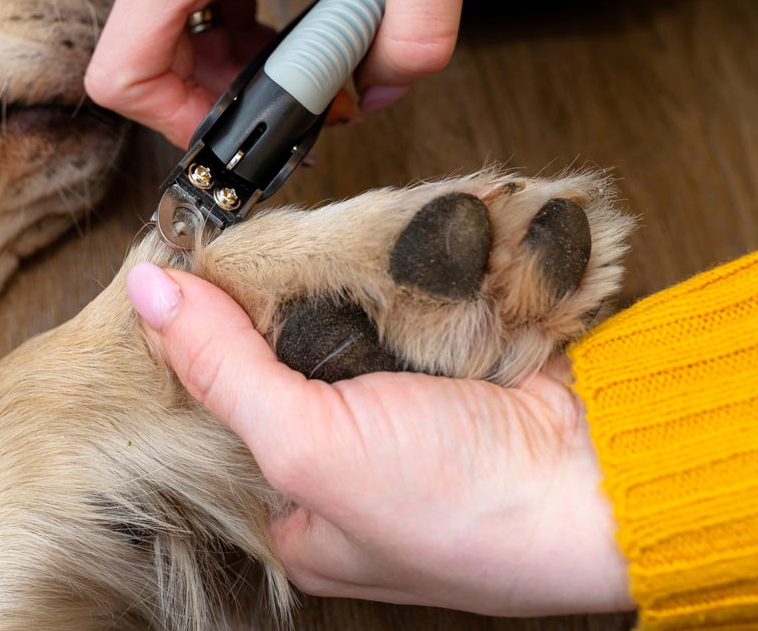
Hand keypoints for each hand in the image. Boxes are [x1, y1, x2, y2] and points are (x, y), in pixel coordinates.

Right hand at [85, 0, 468, 147]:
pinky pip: (186, 8)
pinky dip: (230, 39)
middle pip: (145, 65)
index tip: (233, 137)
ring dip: (225, 73)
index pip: (120, 77)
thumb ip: (419, 33)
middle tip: (287, 113)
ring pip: (165, 39)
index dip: (171, 126)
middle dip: (215, 103)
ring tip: (295, 76)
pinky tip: (281, 38)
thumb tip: (381, 91)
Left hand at [125, 262, 633, 615]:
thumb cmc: (462, 506)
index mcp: (297, 515)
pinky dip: (388, 275)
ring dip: (331, 283)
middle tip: (247, 249)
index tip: (174, 276)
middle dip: (268, 308)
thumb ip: (223, 368)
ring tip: (310, 241)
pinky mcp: (444, 360)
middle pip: (276, 362)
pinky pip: (394, 303)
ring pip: (337, 323)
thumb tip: (149, 293)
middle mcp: (343, 465)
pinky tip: (373, 250)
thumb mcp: (311, 447)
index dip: (191, 349)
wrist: (608, 478)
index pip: (216, 418)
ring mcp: (398, 410)